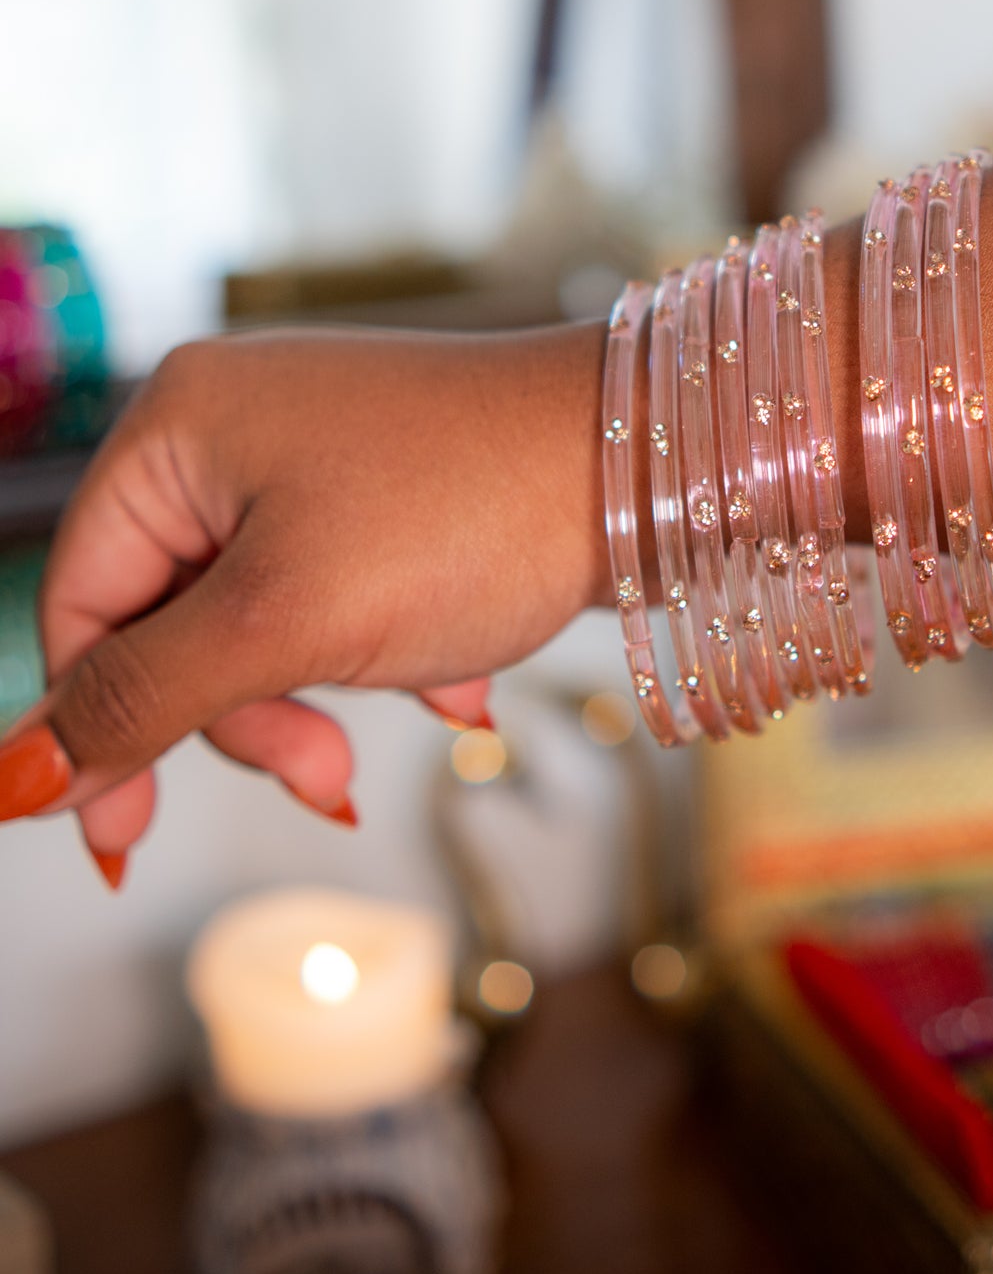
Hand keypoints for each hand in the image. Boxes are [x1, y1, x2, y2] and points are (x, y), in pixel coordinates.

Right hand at [0, 323, 606, 881]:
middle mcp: (233, 425)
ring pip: (255, 622)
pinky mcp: (385, 488)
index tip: (123, 848)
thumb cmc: (466, 517)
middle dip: (243, 714)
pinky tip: (455, 683)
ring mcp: (314, 453)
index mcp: (178, 425)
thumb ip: (143, 701)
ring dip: (315, 696)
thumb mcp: (284, 625)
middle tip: (326, 776)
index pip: (80, 601)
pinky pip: (334, 599)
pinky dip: (379, 658)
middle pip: (166, 619)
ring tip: (408, 717)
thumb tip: (11, 778)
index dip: (96, 729)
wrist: (648, 459)